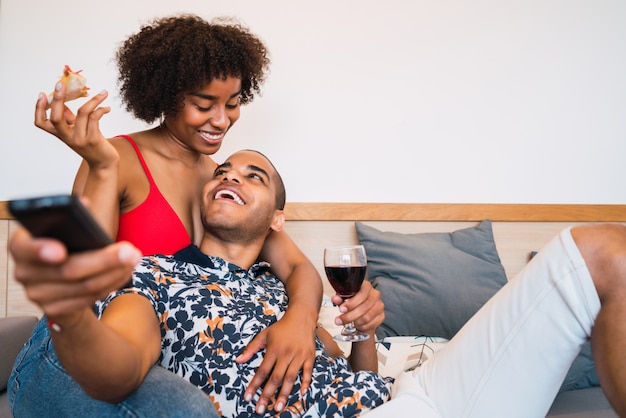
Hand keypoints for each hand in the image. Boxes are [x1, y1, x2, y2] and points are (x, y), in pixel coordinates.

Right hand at [9, 227, 140, 320]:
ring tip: (134, 258)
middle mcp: (24, 272)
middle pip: (67, 270)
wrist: (58, 282)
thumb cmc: (64, 246)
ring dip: (115, 272)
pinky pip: (89, 298)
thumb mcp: (64, 229)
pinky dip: (111, 284)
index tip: (61, 251)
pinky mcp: (54, 310)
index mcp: (22, 246)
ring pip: (84, 286)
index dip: (40, 250)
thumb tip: (83, 204)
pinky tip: (124, 272)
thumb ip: (72, 217)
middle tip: (129, 251)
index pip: (24, 248)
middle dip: (104, 260)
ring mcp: (37, 294)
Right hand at [34, 82, 117, 168]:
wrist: (104, 163)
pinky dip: (101, 109)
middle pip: (56, 118)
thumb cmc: (91, 143)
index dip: (38, 109)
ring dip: (94, 100)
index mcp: (60, 134)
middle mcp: (67, 137)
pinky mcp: (93, 139)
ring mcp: (79, 139)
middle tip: (61, 83)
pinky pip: (95, 117)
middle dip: (58, 99)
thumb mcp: (77, 130)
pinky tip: (107, 108)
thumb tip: (63, 100)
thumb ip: (69, 117)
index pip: (41, 123)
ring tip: (103, 93)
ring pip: (82, 112)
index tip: (43, 94)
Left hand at [236, 311, 315, 413]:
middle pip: (275, 378)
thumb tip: (239, 360)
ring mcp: (299, 356)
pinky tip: (301, 393)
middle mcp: (286, 354)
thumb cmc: (281, 327)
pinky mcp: (309, 357)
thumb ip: (251, 348)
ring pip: (291, 378)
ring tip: (277, 408)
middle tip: (260, 410)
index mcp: (273, 350)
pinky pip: (308, 371)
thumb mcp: (264, 334)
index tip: (247, 398)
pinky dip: (305, 382)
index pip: (262, 371)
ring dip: (284, 394)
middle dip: (267, 395)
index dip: (254, 385)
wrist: (301, 317)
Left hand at [332, 281, 384, 334]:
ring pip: (367, 317)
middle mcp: (375, 295)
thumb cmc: (353, 301)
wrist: (362, 310)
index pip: (362, 293)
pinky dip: (362, 327)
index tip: (342, 309)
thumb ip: (340, 298)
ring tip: (347, 324)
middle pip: (364, 307)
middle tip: (339, 320)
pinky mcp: (381, 316)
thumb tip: (335, 299)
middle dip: (349, 316)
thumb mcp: (344, 298)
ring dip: (354, 323)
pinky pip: (371, 324)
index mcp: (366, 287)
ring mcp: (379, 306)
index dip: (352, 303)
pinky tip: (356, 326)